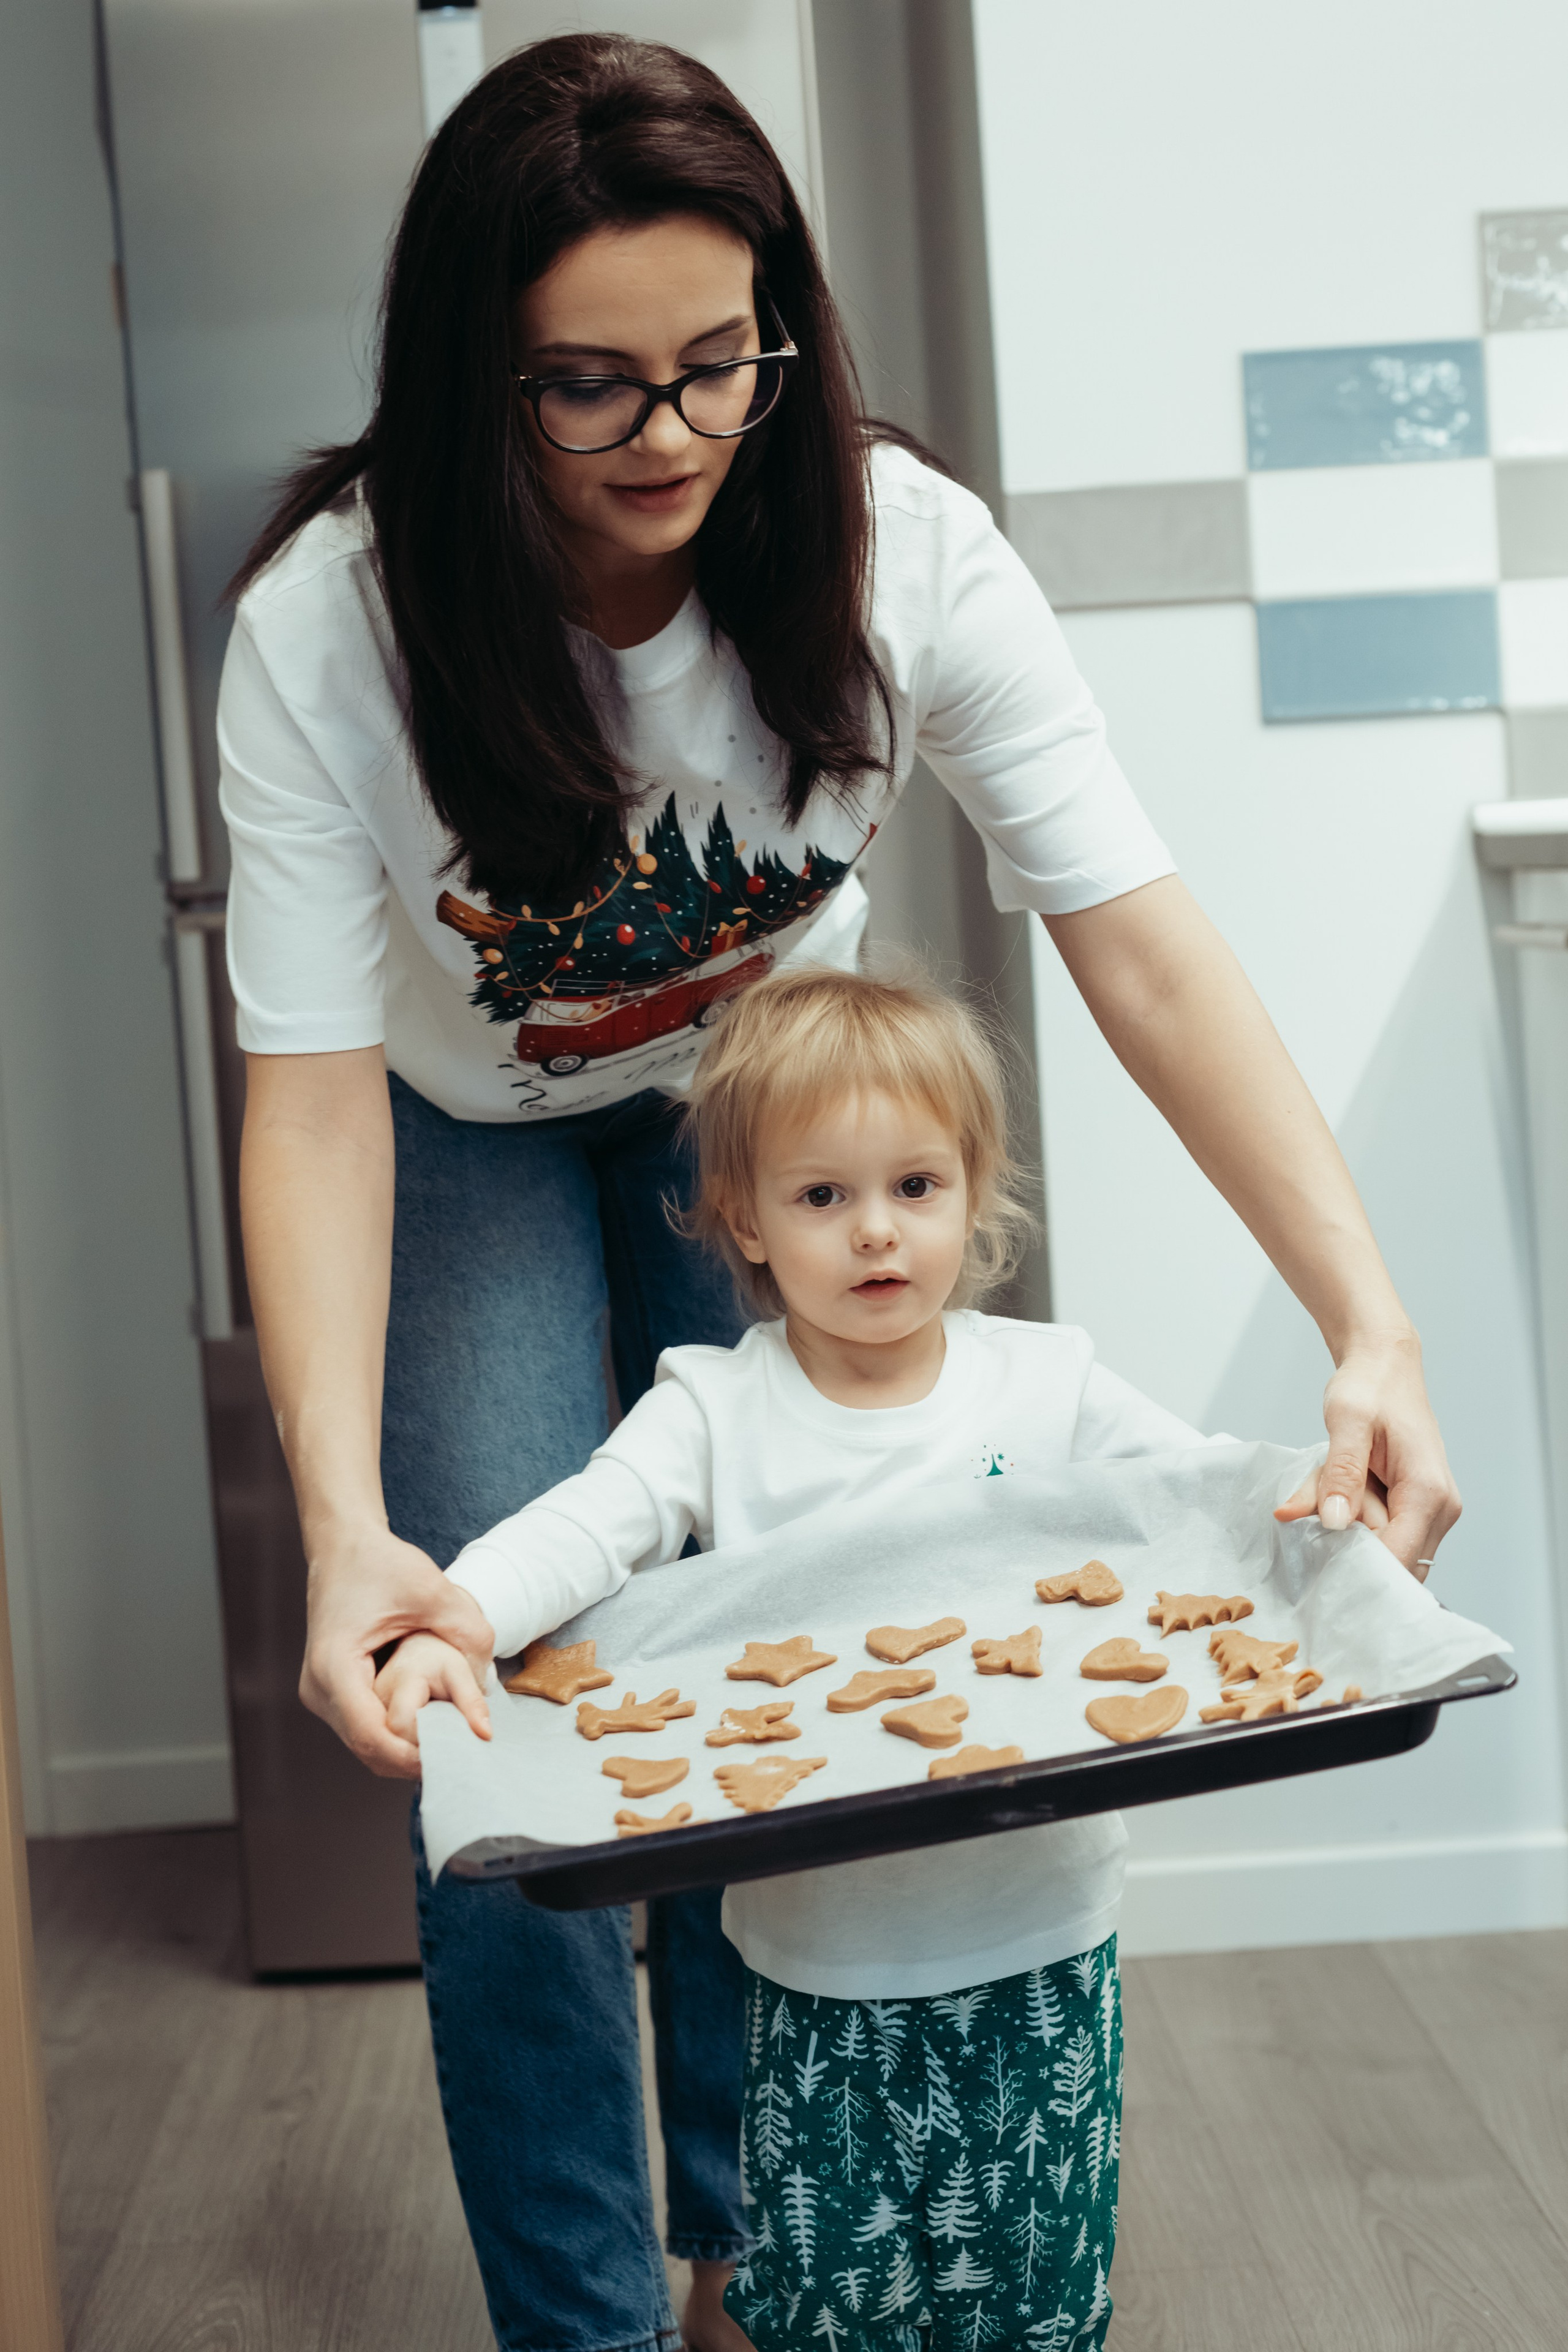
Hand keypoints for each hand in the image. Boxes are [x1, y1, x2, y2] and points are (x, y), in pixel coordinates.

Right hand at [300, 1524, 495, 1779]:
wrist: (342, 1545)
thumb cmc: (380, 1562)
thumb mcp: (433, 1591)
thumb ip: (468, 1633)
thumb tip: (492, 1685)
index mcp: (334, 1666)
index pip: (373, 1736)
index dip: (416, 1754)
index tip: (458, 1753)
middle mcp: (318, 1688)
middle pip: (369, 1748)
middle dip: (416, 1756)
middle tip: (465, 1753)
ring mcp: (320, 1693)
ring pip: (366, 1743)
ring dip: (407, 1747)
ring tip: (454, 1739)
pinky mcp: (331, 1691)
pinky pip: (364, 1727)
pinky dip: (397, 1733)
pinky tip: (433, 1722)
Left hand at [1274, 1332, 1460, 1578]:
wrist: (1386, 1366)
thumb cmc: (1370, 1387)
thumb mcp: (1347, 1420)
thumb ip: (1341, 1472)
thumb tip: (1334, 1522)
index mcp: (1428, 1491)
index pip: (1399, 1558)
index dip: (1358, 1569)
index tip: (1317, 1563)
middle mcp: (1440, 1508)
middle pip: (1393, 1562)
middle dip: (1348, 1546)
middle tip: (1317, 1505)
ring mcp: (1433, 1511)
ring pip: (1386, 1550)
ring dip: (1348, 1532)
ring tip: (1327, 1488)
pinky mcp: (1418, 1509)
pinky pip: (1384, 1533)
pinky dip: (1353, 1521)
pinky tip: (1338, 1491)